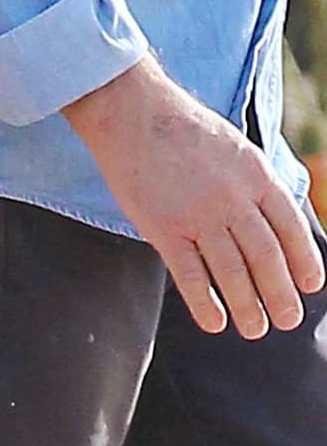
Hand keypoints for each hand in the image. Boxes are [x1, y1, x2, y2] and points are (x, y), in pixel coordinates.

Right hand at [63, 56, 323, 338]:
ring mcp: (197, 214)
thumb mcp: (234, 149)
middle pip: (264, 254)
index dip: (303, 259)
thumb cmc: (184, 134)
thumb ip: (253, 184)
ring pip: (231, 270)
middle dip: (280, 292)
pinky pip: (190, 275)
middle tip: (288, 321)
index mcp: (254, 174)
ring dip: (247, 305)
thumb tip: (273, 219)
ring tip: (256, 331)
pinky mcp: (164, 229)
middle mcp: (231, 196)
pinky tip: (216, 324)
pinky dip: (205, 303)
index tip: (312, 286)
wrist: (136, 114)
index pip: (288, 224)